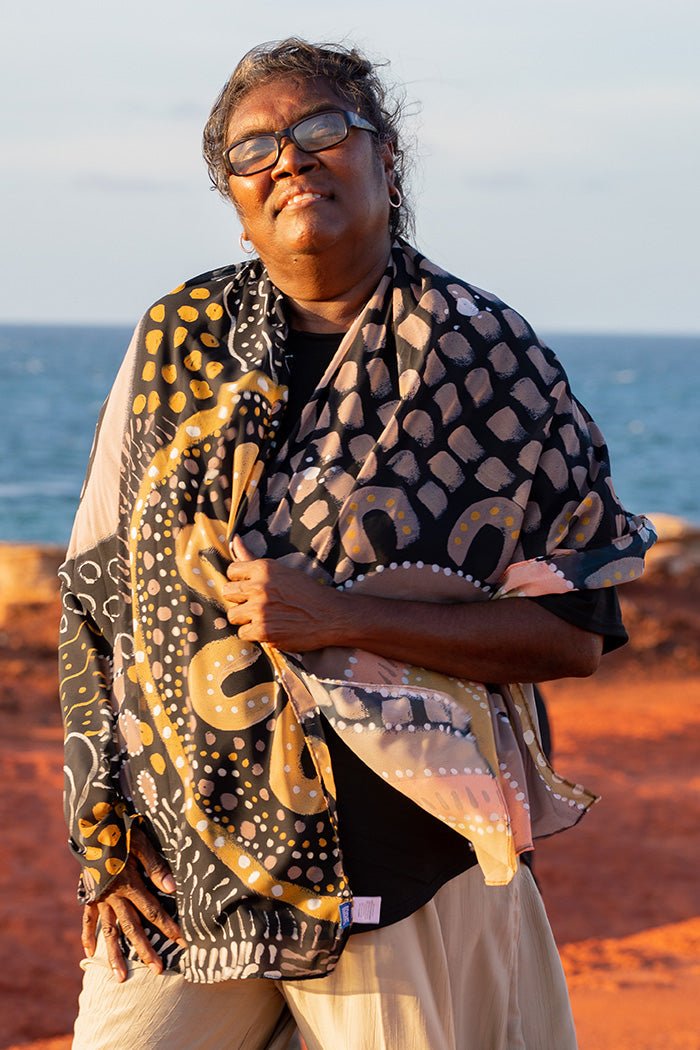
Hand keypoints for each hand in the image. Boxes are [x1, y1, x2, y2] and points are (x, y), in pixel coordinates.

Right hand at [82, 825, 185, 982]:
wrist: (90, 824)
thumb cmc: (120, 830)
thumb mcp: (141, 843)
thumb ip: (155, 866)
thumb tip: (171, 888)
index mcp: (129, 884)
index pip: (152, 911)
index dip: (168, 926)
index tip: (181, 941)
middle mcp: (114, 896)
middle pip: (132, 927)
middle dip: (146, 949)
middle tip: (157, 970)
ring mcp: (100, 898)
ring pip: (109, 931)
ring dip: (115, 955)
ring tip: (120, 977)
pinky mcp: (90, 895)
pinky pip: (88, 919)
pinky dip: (89, 936)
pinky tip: (90, 954)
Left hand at [224, 536, 344, 650]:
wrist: (331, 616)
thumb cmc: (307, 592)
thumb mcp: (282, 570)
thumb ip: (252, 558)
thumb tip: (234, 539)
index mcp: (264, 568)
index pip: (231, 571)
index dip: (240, 581)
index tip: (252, 587)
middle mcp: (260, 587)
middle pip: (228, 593)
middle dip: (240, 599)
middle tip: (257, 604)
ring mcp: (260, 610)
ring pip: (233, 615)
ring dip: (245, 618)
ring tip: (263, 617)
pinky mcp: (263, 631)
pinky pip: (243, 633)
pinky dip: (255, 634)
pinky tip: (269, 629)